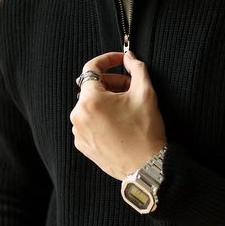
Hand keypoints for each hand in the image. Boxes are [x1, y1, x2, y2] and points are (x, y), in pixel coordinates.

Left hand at [70, 50, 166, 179]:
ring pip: (91, 106)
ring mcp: (79, 132)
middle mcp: (78, 116)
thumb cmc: (145, 133)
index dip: (108, 60)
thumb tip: (130, 58)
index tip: (121, 60)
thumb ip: (137, 69)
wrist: (146, 167)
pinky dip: (102, 118)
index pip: (92, 68)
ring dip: (107, 102)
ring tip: (127, 109)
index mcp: (90, 101)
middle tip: (131, 88)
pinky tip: (119, 124)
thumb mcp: (146, 94)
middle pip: (92, 89)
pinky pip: (89, 123)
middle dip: (112, 84)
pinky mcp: (83, 145)